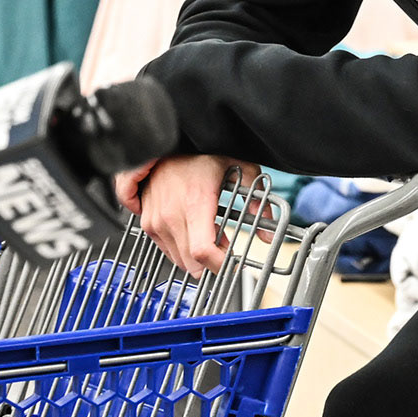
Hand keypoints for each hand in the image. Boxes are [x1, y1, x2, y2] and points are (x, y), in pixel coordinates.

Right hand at [120, 154, 254, 276]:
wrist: (163, 149)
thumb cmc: (199, 157)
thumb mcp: (237, 170)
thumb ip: (258, 200)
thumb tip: (269, 232)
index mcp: (196, 201)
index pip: (203, 250)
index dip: (220, 265)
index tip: (233, 266)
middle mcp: (173, 214)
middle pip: (193, 262)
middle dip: (213, 264)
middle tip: (225, 251)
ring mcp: (157, 221)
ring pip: (180, 261)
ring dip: (197, 259)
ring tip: (210, 237)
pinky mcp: (148, 225)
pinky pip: (168, 252)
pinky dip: (183, 250)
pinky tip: (193, 233)